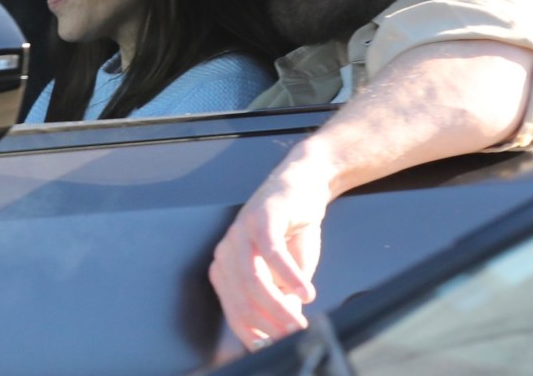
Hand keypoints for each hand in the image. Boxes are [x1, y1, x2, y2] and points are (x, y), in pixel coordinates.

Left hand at [209, 150, 332, 348]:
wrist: (305, 186)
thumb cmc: (293, 232)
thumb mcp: (285, 275)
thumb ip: (279, 300)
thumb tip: (279, 334)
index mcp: (225, 269)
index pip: (234, 312)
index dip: (256, 334)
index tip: (277, 347)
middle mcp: (226, 251)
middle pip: (242, 300)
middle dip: (269, 325)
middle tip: (294, 337)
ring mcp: (240, 233)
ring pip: (254, 281)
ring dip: (279, 307)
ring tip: (300, 322)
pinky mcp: (261, 218)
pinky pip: (272, 254)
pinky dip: (290, 277)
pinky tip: (306, 292)